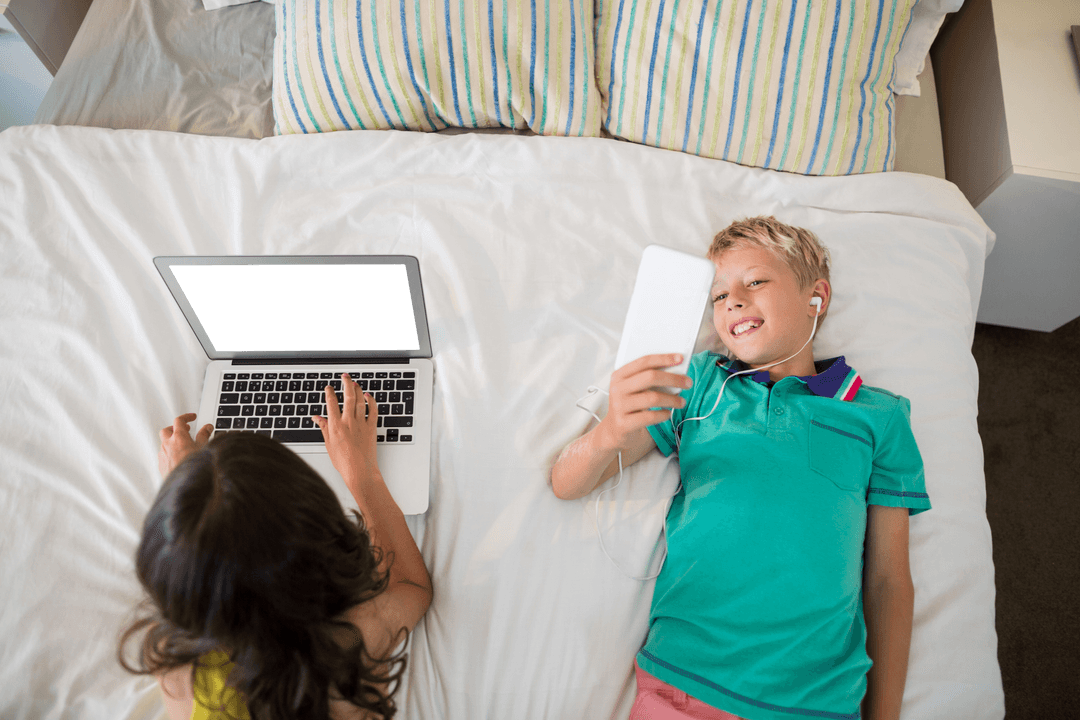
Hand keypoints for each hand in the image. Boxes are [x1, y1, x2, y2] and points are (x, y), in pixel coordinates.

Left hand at [158, 413, 212, 477]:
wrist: (185, 483)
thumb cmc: (194, 466)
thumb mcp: (204, 447)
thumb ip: (204, 435)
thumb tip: (207, 427)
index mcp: (178, 437)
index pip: (179, 421)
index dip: (186, 417)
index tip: (192, 417)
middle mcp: (167, 444)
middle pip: (166, 430)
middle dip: (174, 429)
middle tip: (184, 430)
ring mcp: (162, 455)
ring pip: (164, 443)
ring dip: (172, 442)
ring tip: (183, 446)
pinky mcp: (161, 465)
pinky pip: (163, 455)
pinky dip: (170, 453)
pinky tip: (178, 458)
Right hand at [312, 372, 379, 489]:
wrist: (360, 472)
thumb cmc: (343, 462)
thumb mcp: (328, 444)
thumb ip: (323, 428)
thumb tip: (316, 417)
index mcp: (335, 426)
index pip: (331, 403)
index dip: (329, 392)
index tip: (329, 387)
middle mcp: (348, 422)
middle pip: (347, 397)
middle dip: (346, 383)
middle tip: (345, 376)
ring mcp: (361, 424)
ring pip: (360, 401)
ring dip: (358, 389)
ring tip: (355, 383)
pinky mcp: (372, 428)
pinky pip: (373, 410)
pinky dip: (371, 401)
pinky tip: (368, 396)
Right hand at [599, 353, 690, 449]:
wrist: (614, 430)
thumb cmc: (629, 406)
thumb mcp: (634, 389)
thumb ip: (648, 379)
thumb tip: (676, 371)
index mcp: (619, 375)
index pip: (644, 362)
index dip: (664, 358)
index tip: (680, 358)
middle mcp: (617, 389)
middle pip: (650, 377)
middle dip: (673, 379)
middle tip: (688, 382)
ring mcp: (619, 406)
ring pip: (653, 398)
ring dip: (672, 399)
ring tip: (681, 402)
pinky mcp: (624, 423)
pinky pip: (650, 417)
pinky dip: (663, 414)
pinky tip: (668, 413)